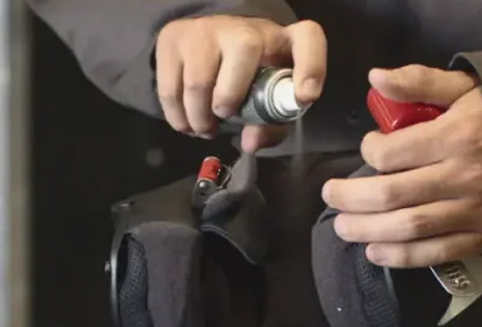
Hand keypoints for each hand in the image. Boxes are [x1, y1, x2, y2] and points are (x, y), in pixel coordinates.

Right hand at [155, 15, 326, 150]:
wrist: (204, 49)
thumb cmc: (248, 79)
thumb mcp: (267, 101)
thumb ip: (269, 125)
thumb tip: (251, 143)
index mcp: (282, 41)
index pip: (308, 38)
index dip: (310, 68)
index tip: (304, 97)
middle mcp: (245, 28)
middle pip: (243, 51)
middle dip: (230, 99)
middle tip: (224, 119)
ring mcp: (206, 29)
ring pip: (199, 80)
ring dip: (200, 118)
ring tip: (205, 127)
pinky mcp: (173, 38)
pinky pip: (171, 88)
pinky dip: (178, 117)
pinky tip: (187, 122)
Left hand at [322, 65, 481, 267]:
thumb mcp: (465, 88)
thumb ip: (418, 82)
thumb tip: (374, 79)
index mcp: (457, 136)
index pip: (393, 153)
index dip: (369, 151)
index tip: (368, 148)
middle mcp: (463, 177)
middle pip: (390, 195)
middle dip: (350, 198)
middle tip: (330, 195)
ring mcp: (472, 212)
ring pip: (407, 228)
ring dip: (366, 230)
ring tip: (342, 227)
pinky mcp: (480, 238)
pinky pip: (432, 253)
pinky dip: (399, 257)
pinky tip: (374, 251)